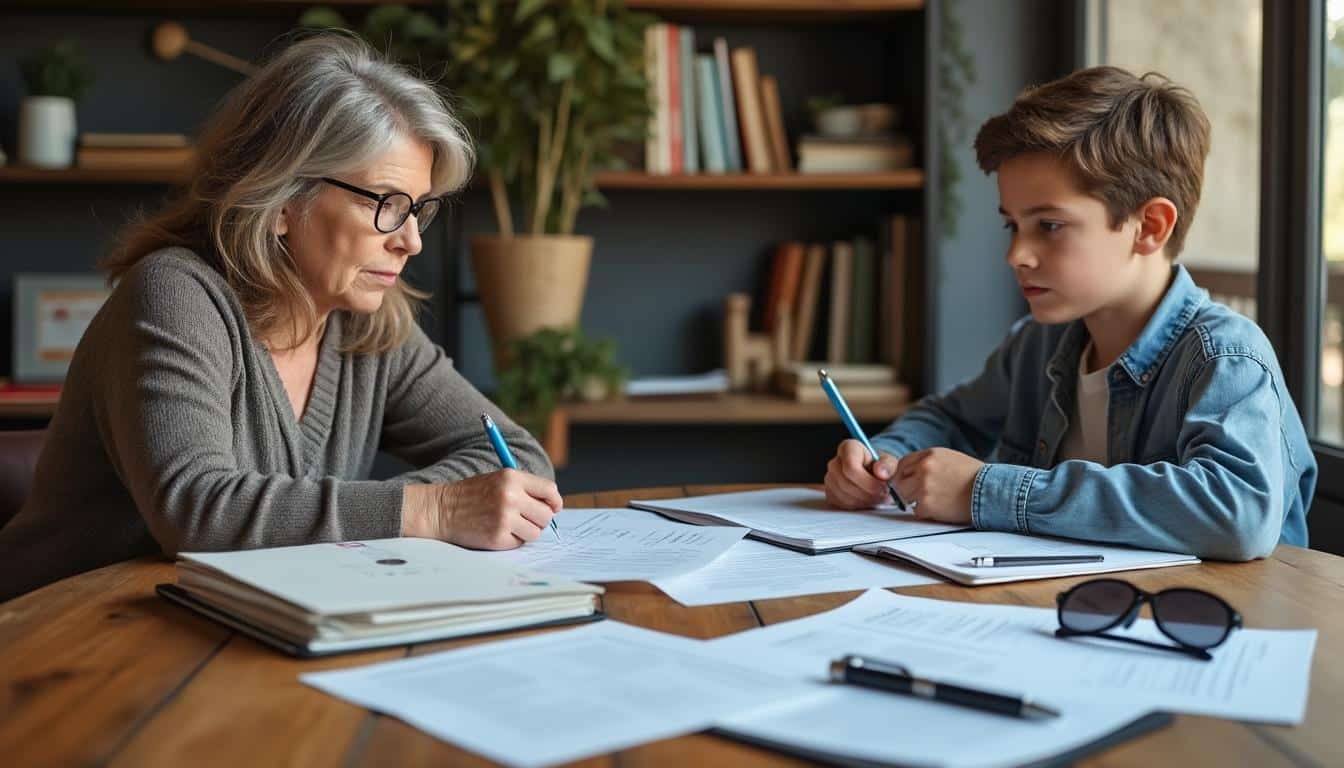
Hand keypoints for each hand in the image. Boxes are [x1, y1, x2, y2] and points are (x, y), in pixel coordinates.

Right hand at [401, 469, 561, 548]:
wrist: (441, 509)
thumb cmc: (472, 495)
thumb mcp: (498, 479)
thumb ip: (525, 488)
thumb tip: (554, 505)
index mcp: (512, 478)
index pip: (549, 490)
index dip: (554, 501)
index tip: (553, 507)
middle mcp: (511, 497)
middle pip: (546, 515)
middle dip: (540, 519)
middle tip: (525, 518)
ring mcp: (504, 518)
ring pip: (536, 532)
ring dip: (526, 531)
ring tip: (508, 525)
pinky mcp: (498, 537)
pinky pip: (520, 543)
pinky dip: (512, 540)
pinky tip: (496, 531)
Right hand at [825, 439, 899, 509]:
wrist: (875, 477)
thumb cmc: (881, 467)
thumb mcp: (890, 463)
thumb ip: (888, 466)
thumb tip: (881, 472)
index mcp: (848, 448)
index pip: (850, 467)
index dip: (868, 482)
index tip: (883, 488)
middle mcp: (835, 462)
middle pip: (846, 483)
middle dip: (867, 493)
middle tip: (883, 495)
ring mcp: (830, 478)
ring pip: (844, 496)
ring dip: (864, 501)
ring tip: (877, 497)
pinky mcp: (830, 493)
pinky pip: (842, 504)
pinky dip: (857, 505)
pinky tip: (867, 500)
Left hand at [892, 448, 982, 523]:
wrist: (990, 491)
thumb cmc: (974, 477)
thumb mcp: (950, 459)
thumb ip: (928, 463)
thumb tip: (910, 473)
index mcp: (930, 455)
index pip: (903, 464)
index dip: (904, 475)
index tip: (907, 482)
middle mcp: (924, 468)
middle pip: (900, 481)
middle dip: (907, 489)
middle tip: (922, 495)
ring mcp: (923, 486)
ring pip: (906, 497)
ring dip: (917, 501)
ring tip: (937, 500)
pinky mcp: (926, 504)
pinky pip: (917, 511)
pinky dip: (927, 513)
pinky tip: (942, 508)